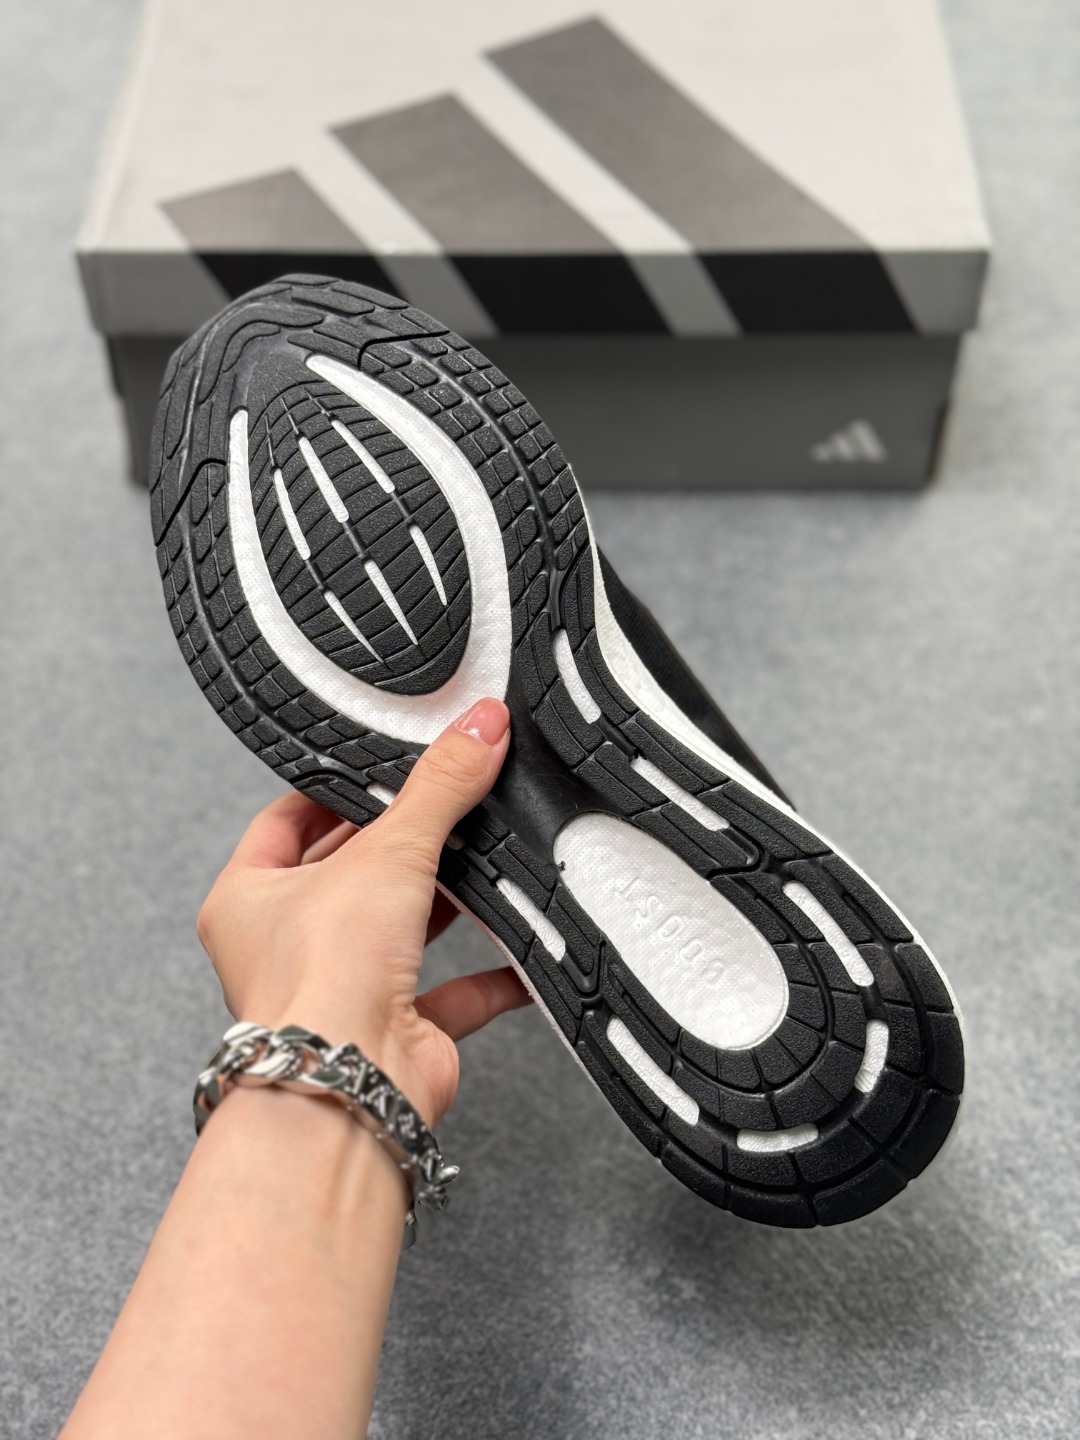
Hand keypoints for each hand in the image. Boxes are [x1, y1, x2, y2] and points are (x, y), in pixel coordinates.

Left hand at [195, 698, 529, 1126]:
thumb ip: (439, 787)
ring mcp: (343, 991)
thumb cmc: (323, 976)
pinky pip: (453, 992)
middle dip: (401, 843)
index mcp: (248, 900)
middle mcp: (288, 948)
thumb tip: (480, 727)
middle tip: (447, 799)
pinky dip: (491, 970)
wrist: (351, 1084)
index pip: (284, 823)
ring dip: (445, 899)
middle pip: (350, 874)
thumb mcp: (388, 849)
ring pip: (401, 929)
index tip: (379, 766)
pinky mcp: (398, 1032)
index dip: (331, 792)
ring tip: (486, 852)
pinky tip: (521, 945)